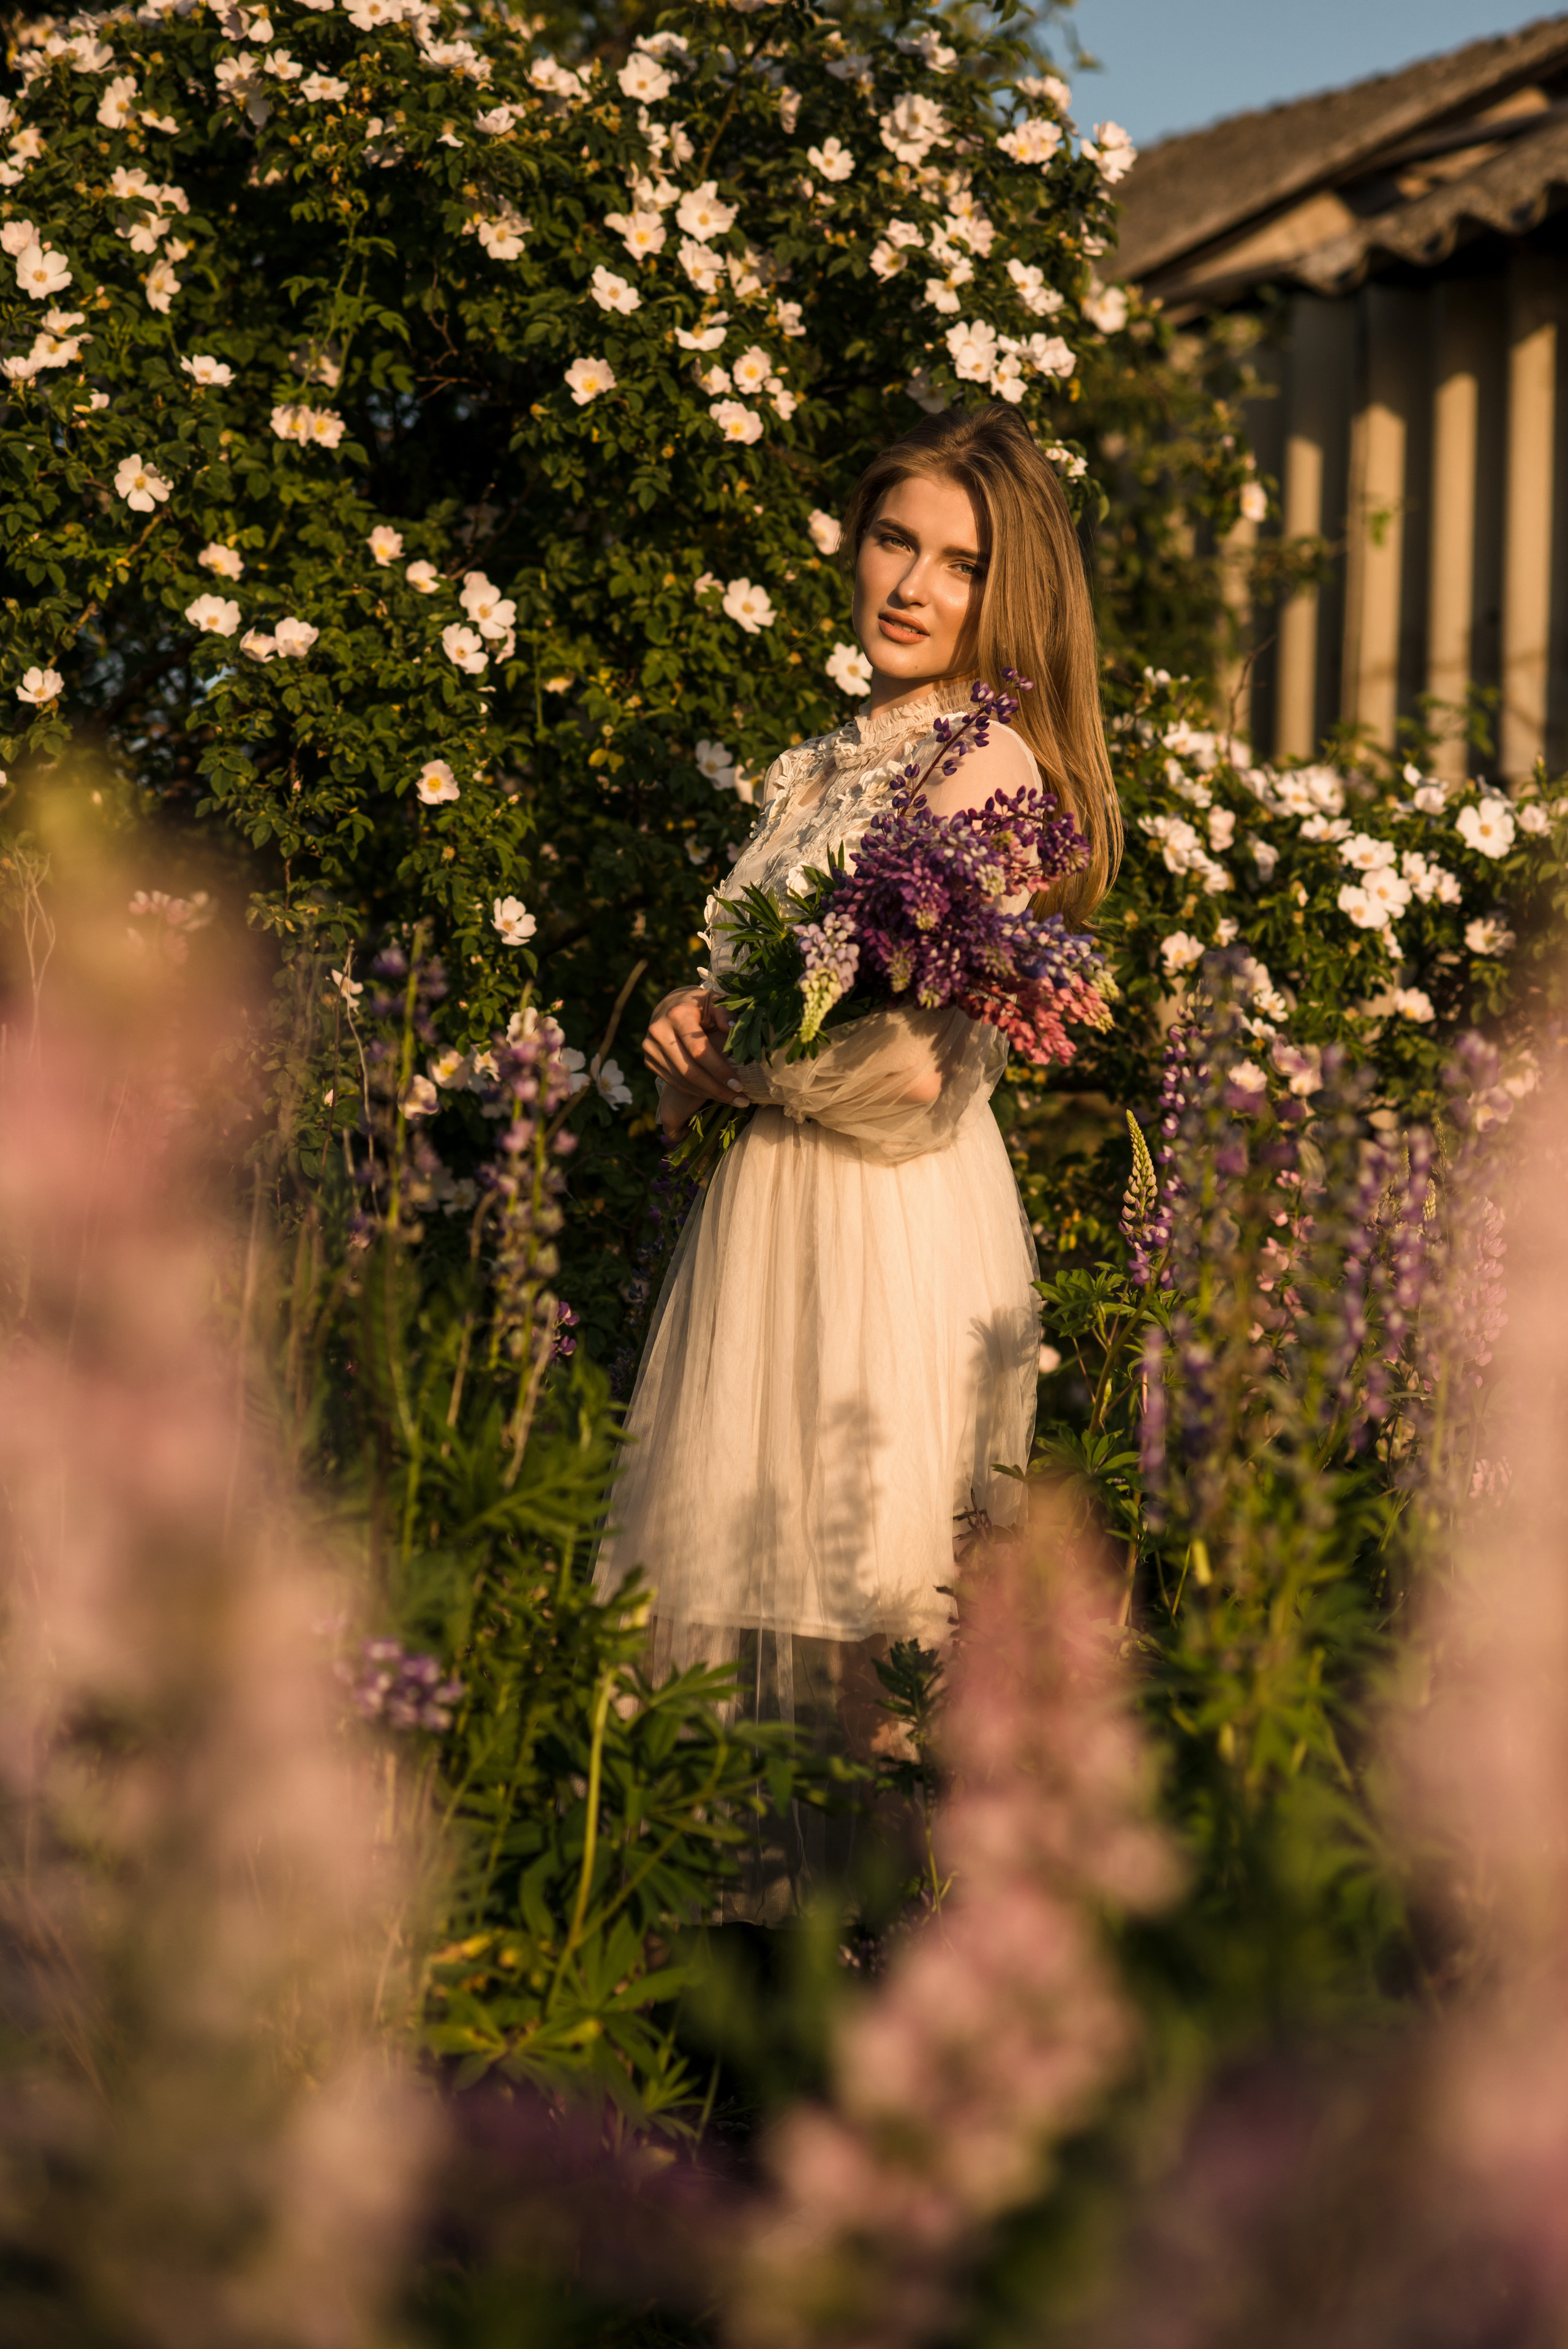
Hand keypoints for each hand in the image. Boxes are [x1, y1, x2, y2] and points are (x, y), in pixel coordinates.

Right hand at [643, 988, 747, 1131]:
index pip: (699, 1051)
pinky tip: (714, 1094)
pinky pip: (674, 1083)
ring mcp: (650, 1048)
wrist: (670, 1005)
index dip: (719, 1070)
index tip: (739, 1085)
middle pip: (690, 1071)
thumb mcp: (715, 1001)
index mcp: (677, 1015)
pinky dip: (695, 1092)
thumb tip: (734, 1027)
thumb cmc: (700, 1004)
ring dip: (708, 1094)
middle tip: (740, 1100)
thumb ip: (727, 1013)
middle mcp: (659, 1032)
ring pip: (682, 1081)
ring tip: (732, 1100)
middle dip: (716, 1089)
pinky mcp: (649, 1060)